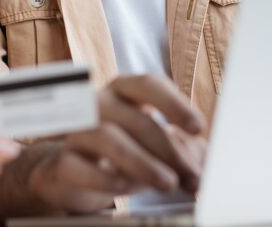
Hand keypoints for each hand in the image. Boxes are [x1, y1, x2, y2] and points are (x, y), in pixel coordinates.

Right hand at [27, 74, 206, 212]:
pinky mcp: (63, 160)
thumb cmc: (123, 150)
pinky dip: (106, 178)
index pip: (149, 84)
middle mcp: (99, 103)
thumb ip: (180, 149)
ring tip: (167, 183)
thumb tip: (207, 164)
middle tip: (191, 176)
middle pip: (136, 118)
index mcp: (124, 90)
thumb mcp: (153, 145)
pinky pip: (80, 166)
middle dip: (169, 149)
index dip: (174, 103)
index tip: (197, 127)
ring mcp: (78, 130)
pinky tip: (127, 188)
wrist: (75, 173)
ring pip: (107, 137)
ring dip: (143, 162)